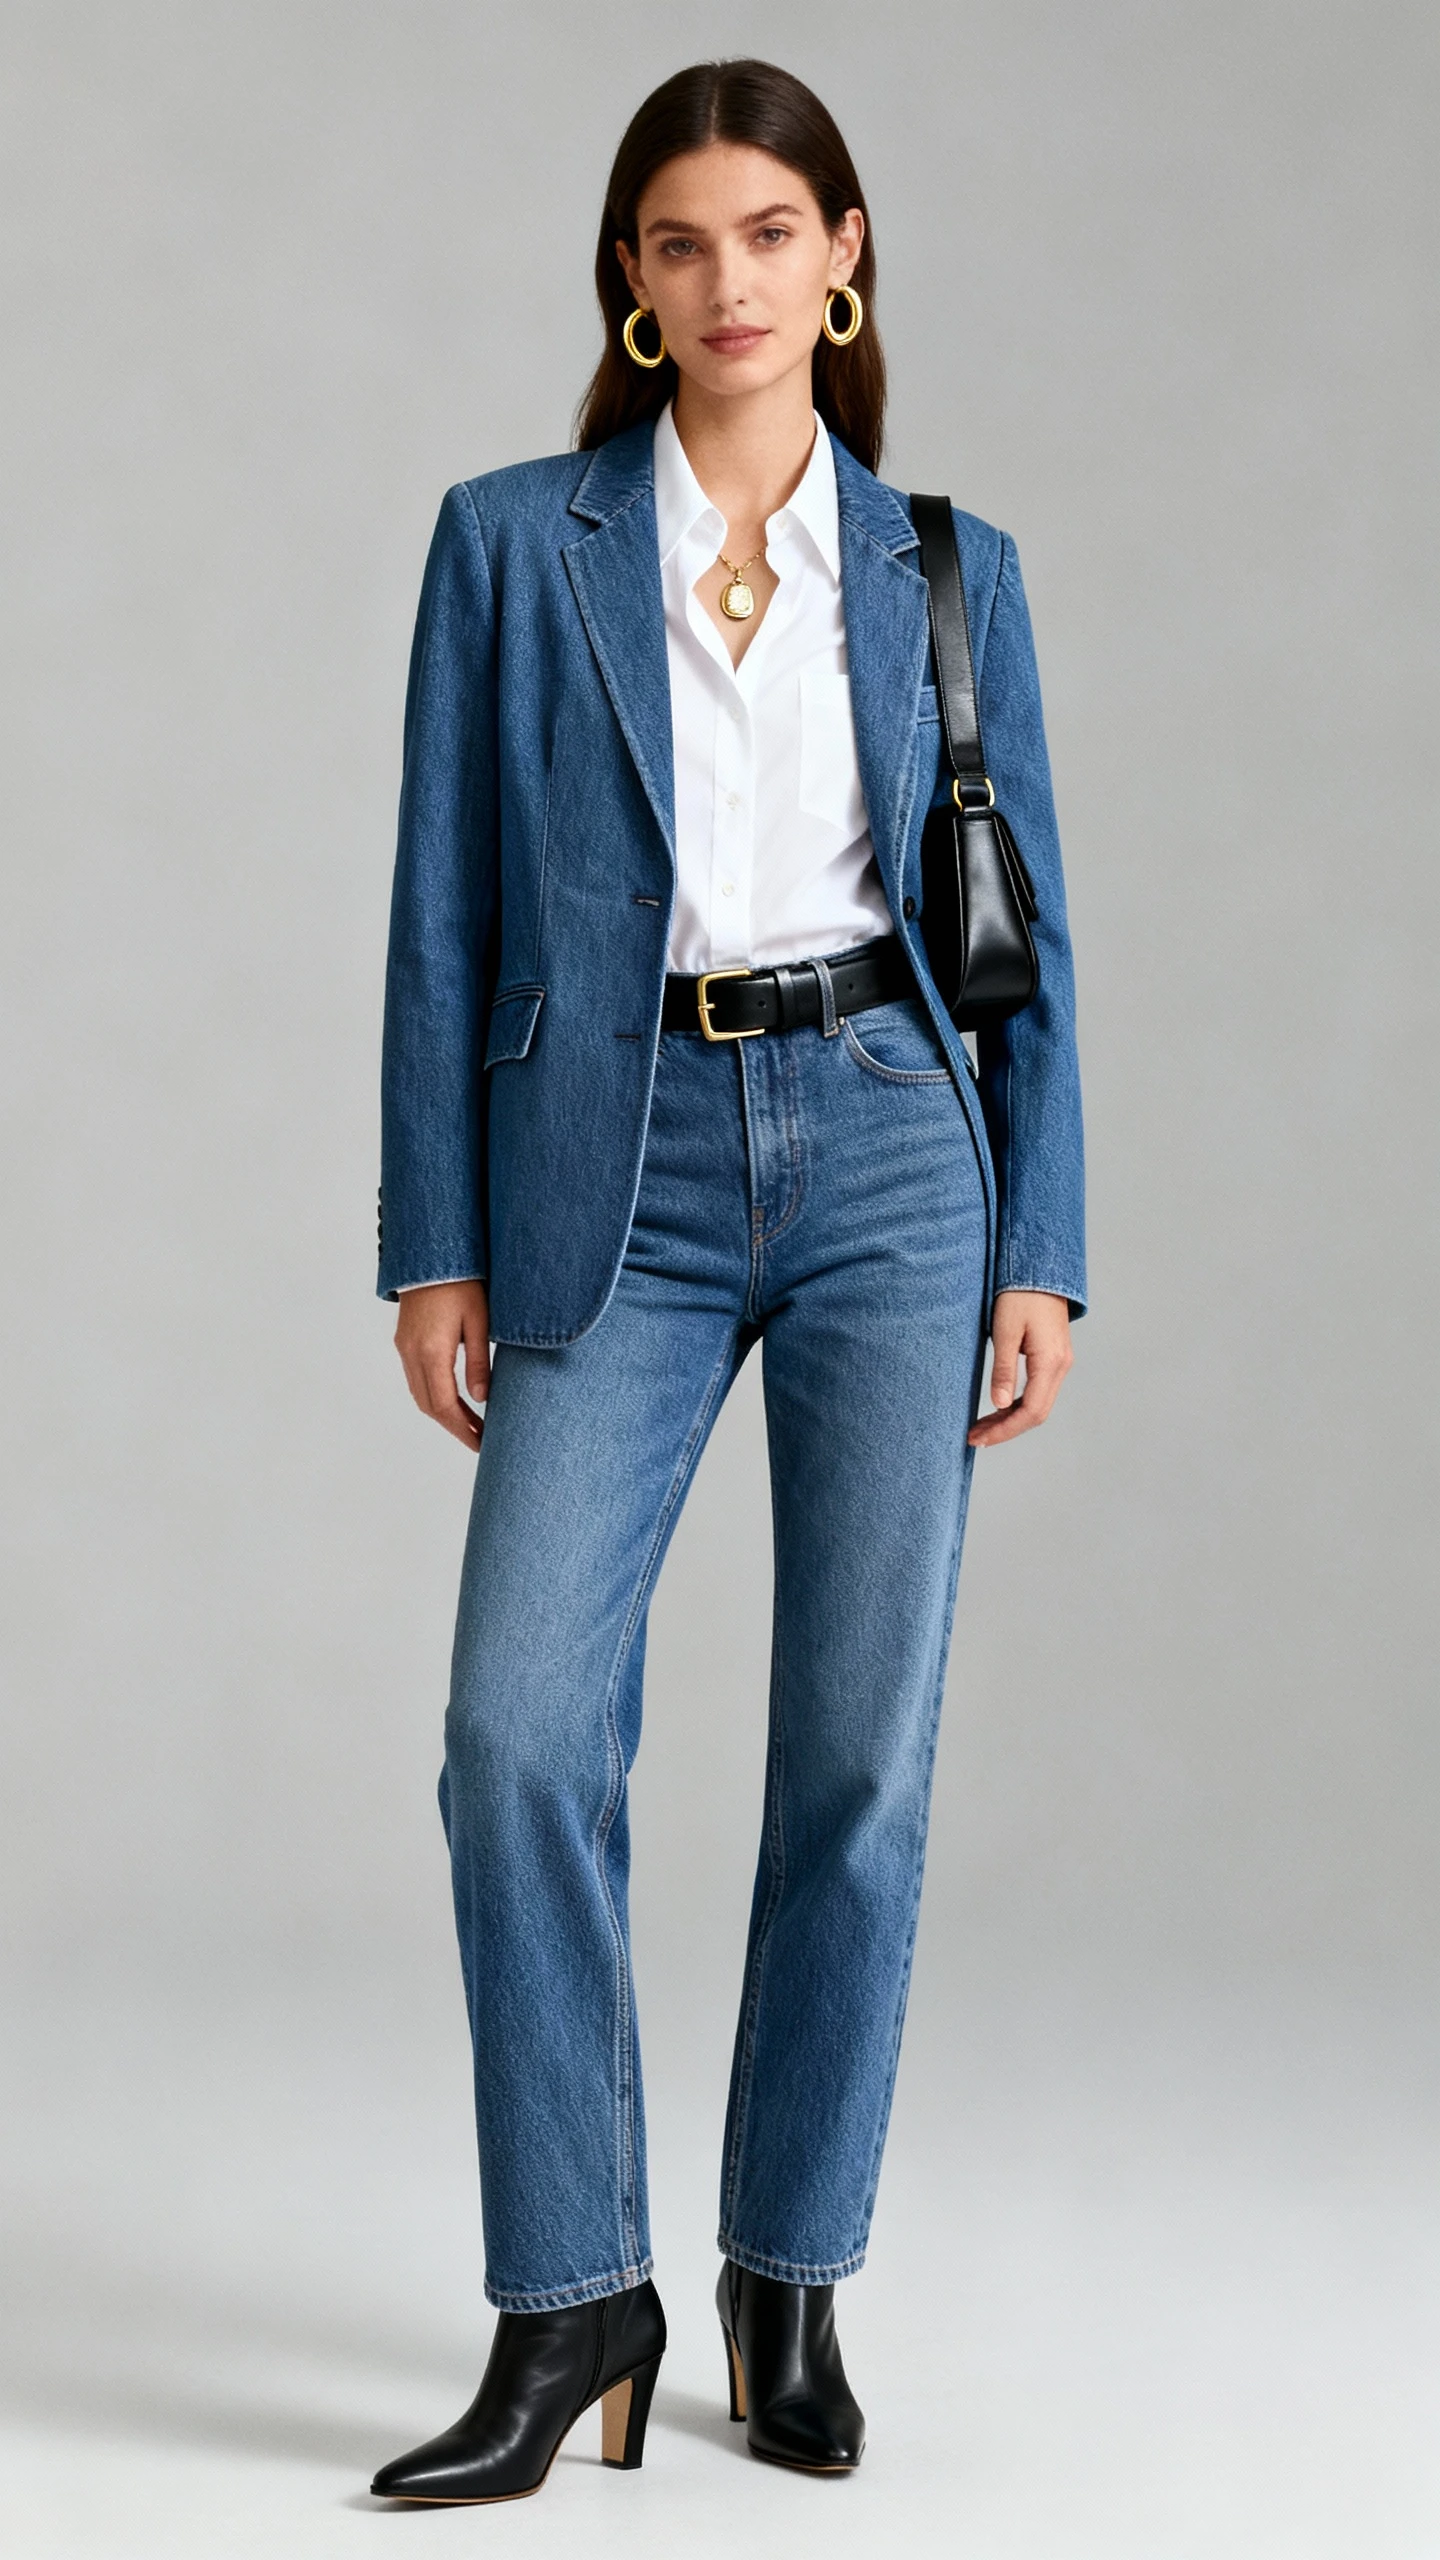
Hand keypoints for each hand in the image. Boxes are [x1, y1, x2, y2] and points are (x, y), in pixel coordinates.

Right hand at [394, 1279, 490, 1451]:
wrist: (430, 1252)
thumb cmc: (462, 1282)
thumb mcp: (479, 1320)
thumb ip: (478, 1361)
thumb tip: (481, 1400)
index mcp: (431, 1350)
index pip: (443, 1405)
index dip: (462, 1429)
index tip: (481, 1443)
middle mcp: (412, 1352)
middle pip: (428, 1405)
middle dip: (453, 1426)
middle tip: (479, 1439)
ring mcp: (404, 1346)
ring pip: (419, 1393)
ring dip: (443, 1413)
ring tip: (470, 1423)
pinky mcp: (404, 1340)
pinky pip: (415, 1378)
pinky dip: (433, 1395)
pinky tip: (453, 1399)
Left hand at [967, 1289, 1072, 1447]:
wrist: (1041, 1267)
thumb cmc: (1020, 1294)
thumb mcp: (1005, 1330)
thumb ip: (1004, 1369)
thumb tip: (1000, 1404)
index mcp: (1051, 1362)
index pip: (1030, 1412)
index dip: (1004, 1430)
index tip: (978, 1438)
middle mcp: (1061, 1366)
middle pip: (1036, 1413)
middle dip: (1005, 1429)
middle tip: (975, 1437)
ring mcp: (1060, 1362)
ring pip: (1038, 1403)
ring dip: (1011, 1418)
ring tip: (982, 1426)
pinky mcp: (1054, 1356)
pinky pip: (1039, 1390)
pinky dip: (1019, 1403)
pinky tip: (999, 1406)